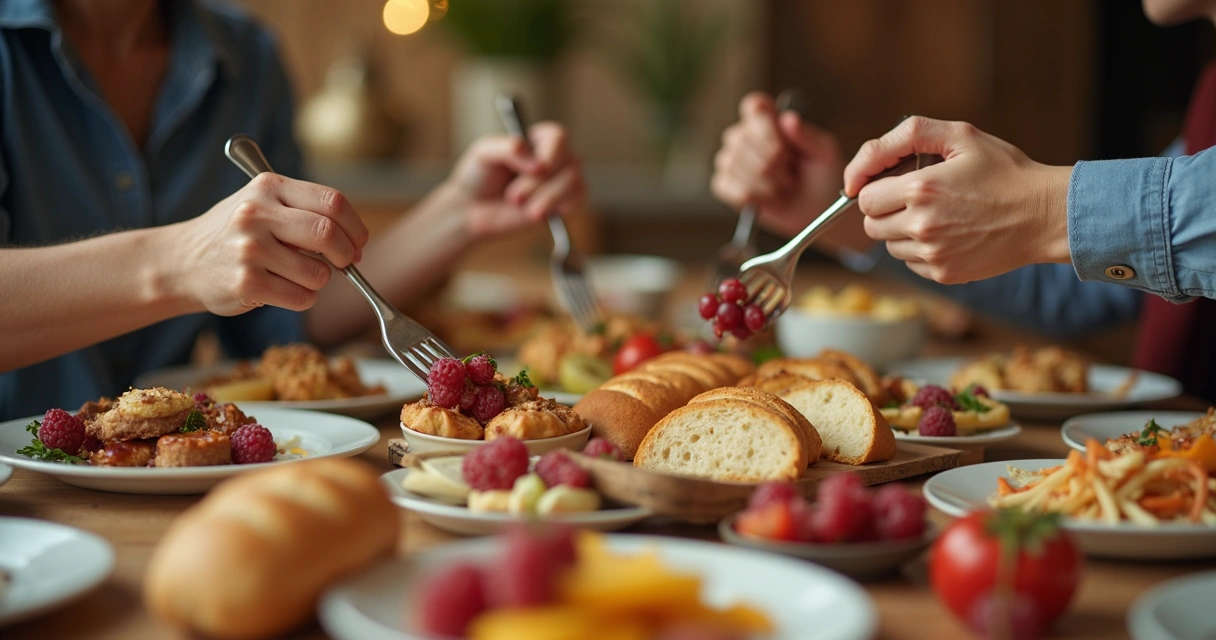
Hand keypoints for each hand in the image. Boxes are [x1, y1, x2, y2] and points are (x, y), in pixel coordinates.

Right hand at [171, 173, 369, 314]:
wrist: (181, 262)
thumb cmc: (234, 234)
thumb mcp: (263, 204)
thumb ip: (305, 212)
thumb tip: (355, 242)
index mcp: (268, 187)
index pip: (333, 201)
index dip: (355, 227)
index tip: (358, 243)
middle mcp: (256, 213)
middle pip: (328, 234)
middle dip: (346, 255)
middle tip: (344, 264)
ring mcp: (249, 249)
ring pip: (319, 273)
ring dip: (319, 280)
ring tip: (296, 275)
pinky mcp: (246, 282)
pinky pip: (302, 297)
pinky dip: (303, 298)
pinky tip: (281, 289)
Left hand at [444, 123, 585, 238]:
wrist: (473, 208)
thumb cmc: (478, 176)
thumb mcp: (483, 153)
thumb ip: (508, 149)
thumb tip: (538, 163)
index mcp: (538, 139)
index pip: (559, 138)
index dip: (551, 155)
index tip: (536, 169)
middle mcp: (555, 157)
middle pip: (569, 162)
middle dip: (539, 183)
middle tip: (512, 196)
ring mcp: (562, 181)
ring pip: (574, 183)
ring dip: (547, 198)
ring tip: (520, 206)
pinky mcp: (562, 204)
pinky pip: (575, 203)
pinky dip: (556, 208)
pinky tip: (535, 213)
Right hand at [711, 92, 844, 237]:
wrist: (814, 210)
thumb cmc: (820, 176)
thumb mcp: (824, 153)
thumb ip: (807, 136)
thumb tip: (788, 119)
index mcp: (769, 120)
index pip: (753, 106)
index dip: (763, 123)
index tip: (782, 142)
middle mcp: (744, 135)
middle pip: (742, 138)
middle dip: (772, 161)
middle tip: (792, 173)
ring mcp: (730, 159)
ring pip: (734, 164)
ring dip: (766, 182)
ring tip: (784, 187)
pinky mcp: (724, 184)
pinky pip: (730, 188)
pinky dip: (755, 197)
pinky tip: (770, 199)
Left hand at [844, 116, 1072, 283]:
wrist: (1045, 214)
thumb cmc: (1004, 171)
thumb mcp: (960, 135)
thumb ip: (906, 137)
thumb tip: (858, 171)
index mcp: (921, 189)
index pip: (864, 197)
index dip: (875, 187)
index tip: (892, 182)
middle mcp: (922, 226)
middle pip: (871, 225)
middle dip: (885, 209)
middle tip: (916, 197)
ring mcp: (933, 254)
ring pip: (889, 246)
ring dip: (901, 231)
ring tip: (937, 214)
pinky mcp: (944, 274)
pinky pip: (910, 264)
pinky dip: (920, 251)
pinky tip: (948, 234)